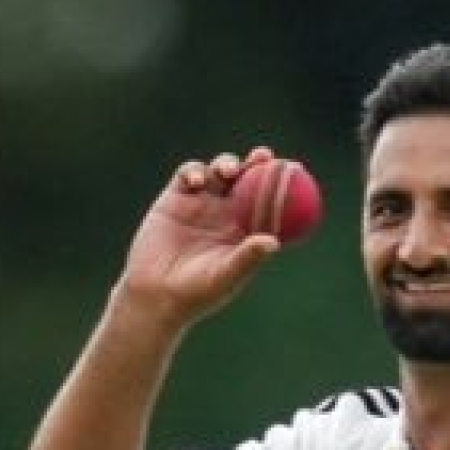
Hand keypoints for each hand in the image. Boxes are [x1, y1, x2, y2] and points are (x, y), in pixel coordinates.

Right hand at [120, 147, 282, 326]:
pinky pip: (187, 175)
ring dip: (226, 164)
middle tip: (265, 156)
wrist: (155, 293)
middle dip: (257, 164)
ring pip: (218, 172)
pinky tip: (196, 181)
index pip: (268, 203)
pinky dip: (193, 171)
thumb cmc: (196, 293)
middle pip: (246, 180)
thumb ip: (247, 258)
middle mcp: (226, 214)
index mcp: (245, 231)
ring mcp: (201, 204)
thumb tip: (274, 242)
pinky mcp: (175, 198)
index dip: (280, 185)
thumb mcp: (225, 276)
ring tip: (229, 170)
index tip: (294, 171)